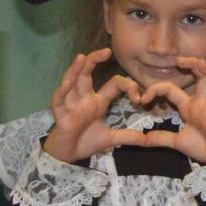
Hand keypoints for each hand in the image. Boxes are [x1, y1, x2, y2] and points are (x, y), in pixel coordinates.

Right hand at [42, 50, 145, 164]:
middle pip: (87, 75)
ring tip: (82, 57)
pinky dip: (62, 92)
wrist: (67, 155)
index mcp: (97, 101)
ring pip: (71, 83)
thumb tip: (146, 140)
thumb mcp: (110, 139)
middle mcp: (84, 98)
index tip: (138, 97)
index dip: (128, 86)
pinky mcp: (60, 115)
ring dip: (75, 70)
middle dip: (94, 61)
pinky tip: (67, 83)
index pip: (114, 85)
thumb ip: (127, 136)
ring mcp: (71, 105)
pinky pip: (59, 101)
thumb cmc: (85, 141)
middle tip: (107, 50)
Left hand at [137, 58, 205, 164]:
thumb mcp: (176, 141)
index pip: (172, 90)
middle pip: (198, 77)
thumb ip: (160, 138)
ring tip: (199, 62)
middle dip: (191, 65)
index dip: (157, 90)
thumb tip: (142, 140)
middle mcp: (201, 101)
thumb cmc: (199, 146)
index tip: (143, 98)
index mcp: (188, 105)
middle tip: (179, 60)